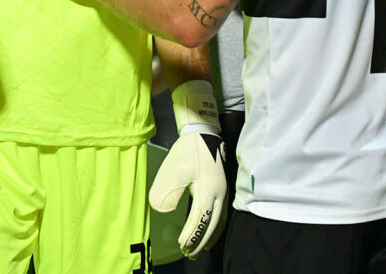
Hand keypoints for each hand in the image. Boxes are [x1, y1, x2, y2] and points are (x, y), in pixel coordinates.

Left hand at [150, 129, 226, 258]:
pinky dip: (215, 226)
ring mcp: (222, 191)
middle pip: (212, 224)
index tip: (181, 244)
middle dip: (200, 240)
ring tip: (199, 248)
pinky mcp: (220, 188)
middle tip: (189, 253)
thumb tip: (163, 209)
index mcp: (209, 190)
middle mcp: (219, 193)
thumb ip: (167, 190)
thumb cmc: (188, 149)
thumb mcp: (174, 167)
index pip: (201, 218)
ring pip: (218, 220)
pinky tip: (208, 229)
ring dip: (208, 235)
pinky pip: (220, 214)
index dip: (192, 233)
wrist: (203, 131)